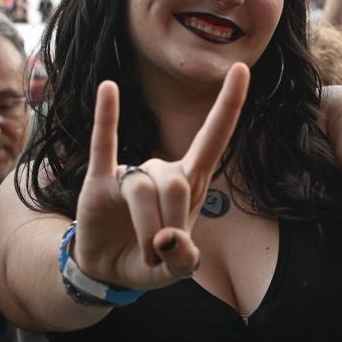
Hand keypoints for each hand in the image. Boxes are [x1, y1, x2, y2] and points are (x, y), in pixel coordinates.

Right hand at [72, 62, 246, 288]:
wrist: (108, 271)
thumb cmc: (149, 262)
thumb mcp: (175, 272)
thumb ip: (182, 262)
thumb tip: (166, 239)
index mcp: (190, 184)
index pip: (214, 138)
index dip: (228, 106)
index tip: (241, 69)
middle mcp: (163, 171)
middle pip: (174, 183)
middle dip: (169, 223)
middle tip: (159, 252)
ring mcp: (131, 173)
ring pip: (142, 189)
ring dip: (145, 227)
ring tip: (145, 253)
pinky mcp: (100, 180)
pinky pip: (104, 143)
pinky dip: (107, 117)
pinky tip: (109, 88)